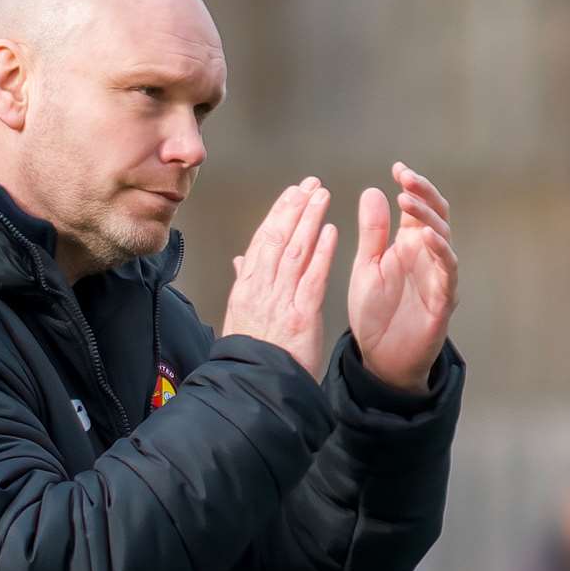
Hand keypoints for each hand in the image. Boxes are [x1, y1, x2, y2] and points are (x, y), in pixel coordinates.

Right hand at [222, 176, 338, 380]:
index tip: (291, 194)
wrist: (253, 386)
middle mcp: (261, 289)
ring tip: (322, 196)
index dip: (277, 214)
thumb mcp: (239, 317)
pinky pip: (312, 277)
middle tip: (310, 184)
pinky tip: (330, 231)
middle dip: (294, 208)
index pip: (262, 241)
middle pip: (278, 238)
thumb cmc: (249, 356)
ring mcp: (280, 300)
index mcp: (246, 288)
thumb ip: (243, 284)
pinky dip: (321, 252)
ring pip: (295, 251)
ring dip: (309, 220)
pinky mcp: (301, 314)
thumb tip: (241, 261)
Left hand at [347, 163, 457, 390]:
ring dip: (428, 218)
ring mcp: (438, 277)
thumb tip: (373, 191)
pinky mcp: (443, 300)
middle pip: (435, 216)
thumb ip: (372, 232)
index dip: (412, 186)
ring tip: (407, 200)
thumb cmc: (375, 312)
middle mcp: (428, 256)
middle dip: (423, 194)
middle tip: (405, 177)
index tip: (397, 168)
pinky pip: (447, 272)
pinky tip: (427, 237)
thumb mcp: (367, 266)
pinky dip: (441, 252)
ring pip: (444, 238)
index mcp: (408, 245)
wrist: (379, 358)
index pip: (417, 208)